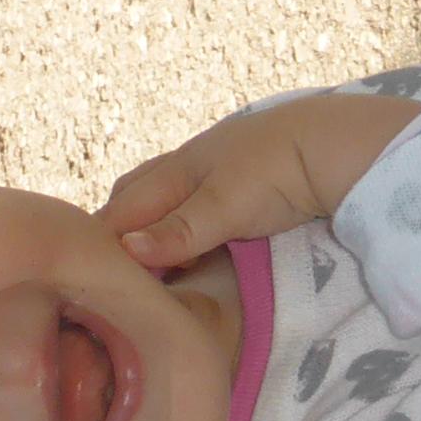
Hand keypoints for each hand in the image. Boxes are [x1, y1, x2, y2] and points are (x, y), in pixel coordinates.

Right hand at [98, 94, 419, 271]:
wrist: (334, 143)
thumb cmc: (276, 171)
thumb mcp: (224, 207)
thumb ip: (178, 232)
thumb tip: (126, 250)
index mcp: (174, 171)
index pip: (119, 210)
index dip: (100, 242)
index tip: (86, 276)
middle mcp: (186, 167)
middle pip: (134, 197)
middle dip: (115, 229)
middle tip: (106, 269)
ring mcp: (213, 171)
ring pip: (163, 199)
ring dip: (148, 226)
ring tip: (141, 263)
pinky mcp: (239, 182)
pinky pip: (192, 204)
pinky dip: (178, 224)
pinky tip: (186, 243)